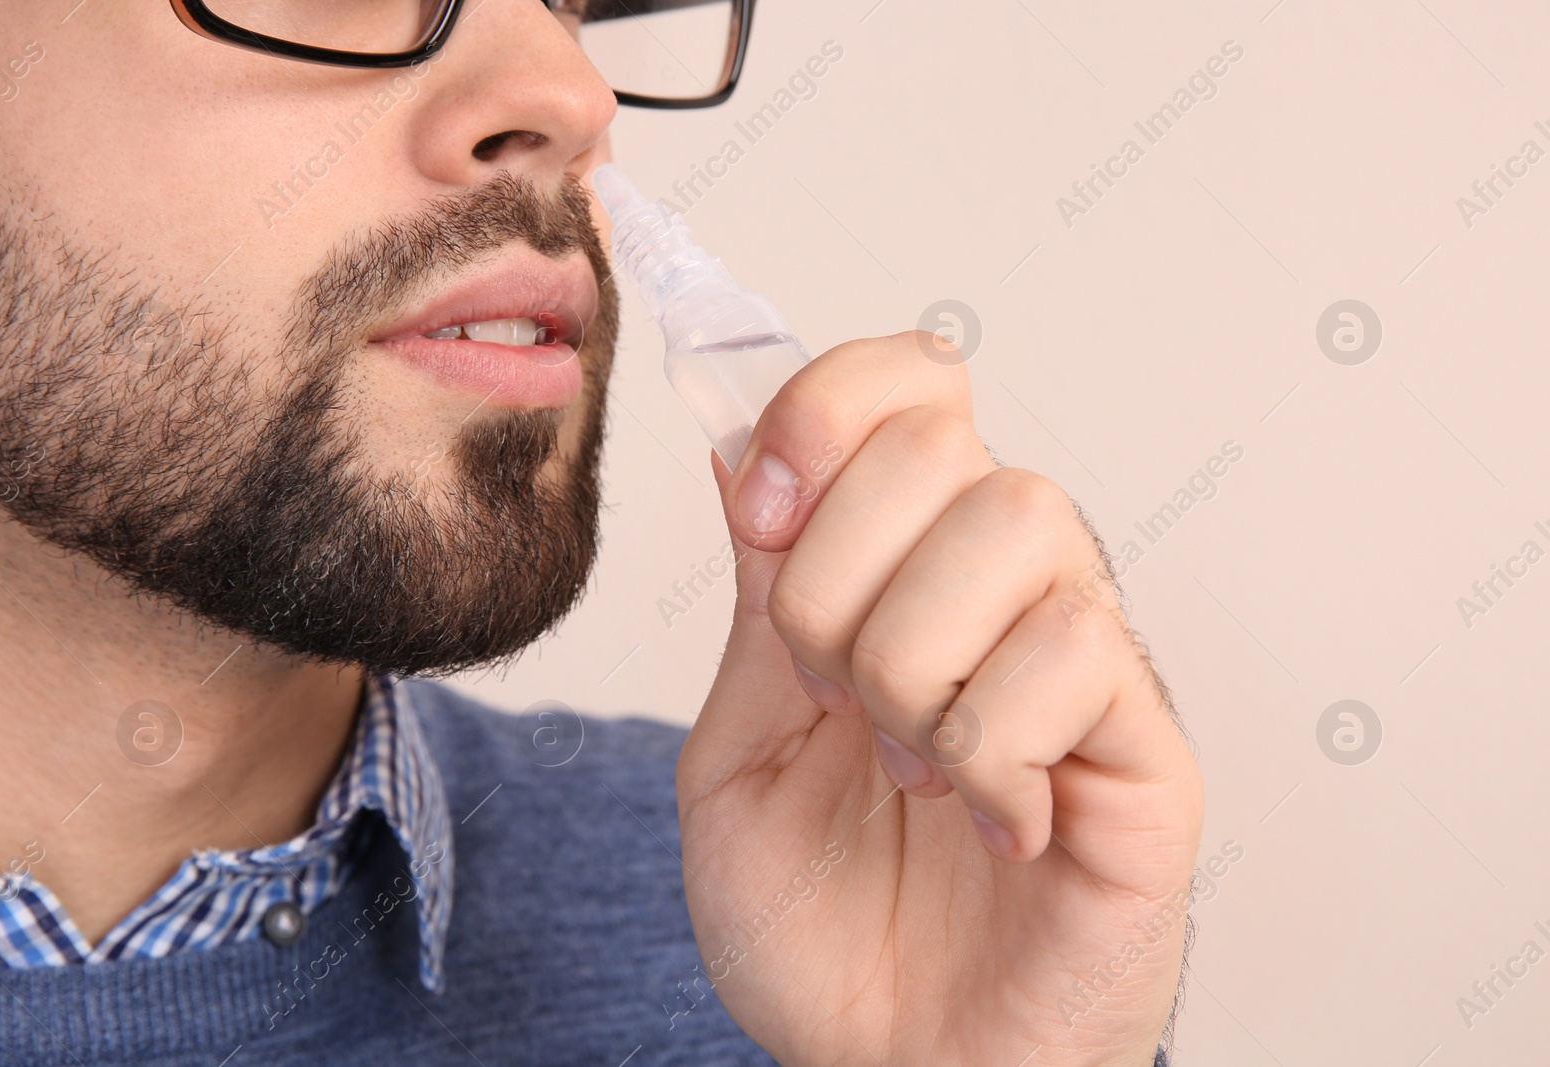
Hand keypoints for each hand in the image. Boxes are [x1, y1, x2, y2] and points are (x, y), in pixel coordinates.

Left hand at [674, 332, 1203, 1065]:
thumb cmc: (821, 928)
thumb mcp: (738, 754)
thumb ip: (755, 608)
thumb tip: (748, 447)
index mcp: (898, 570)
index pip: (905, 385)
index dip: (827, 406)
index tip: (767, 510)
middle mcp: (999, 591)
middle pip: (942, 440)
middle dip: (835, 579)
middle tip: (831, 698)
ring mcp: (1080, 657)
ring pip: (1019, 520)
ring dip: (914, 659)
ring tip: (909, 768)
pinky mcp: (1143, 745)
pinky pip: (1077, 654)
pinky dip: (991, 745)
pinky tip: (989, 821)